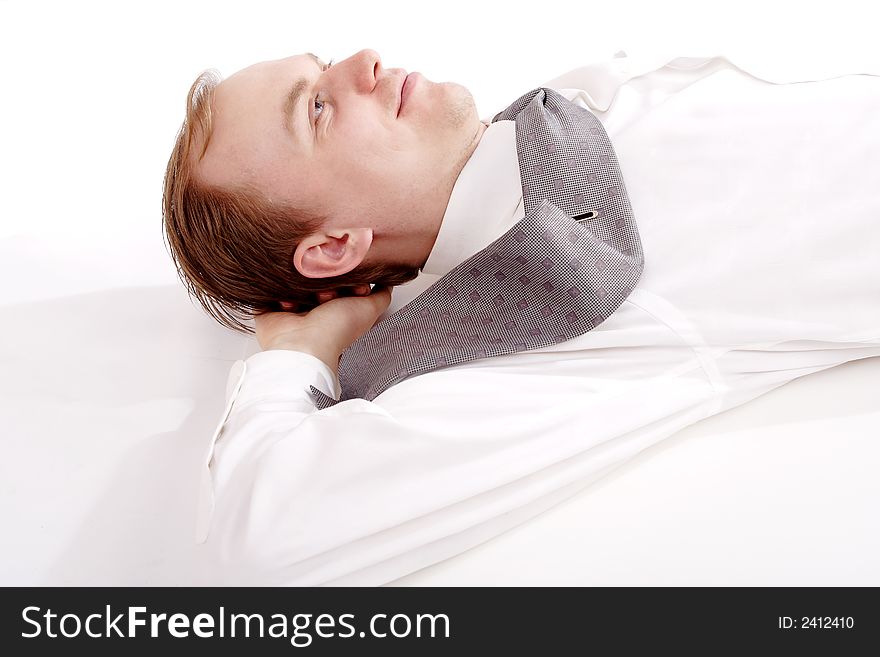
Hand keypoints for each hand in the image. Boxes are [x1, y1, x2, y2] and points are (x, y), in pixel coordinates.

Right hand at [254, 285, 392, 373]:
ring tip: (308, 299)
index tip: (351, 286)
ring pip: (295, 283)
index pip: (340, 281)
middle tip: (327, 294)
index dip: (348, 280)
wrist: (302, 347)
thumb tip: (388, 280)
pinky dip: (280, 293)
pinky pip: (271, 291)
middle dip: (325, 282)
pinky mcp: (270, 311)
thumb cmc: (336, 331)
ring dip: (302, 287)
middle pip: (317, 280)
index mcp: (337, 310)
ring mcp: (292, 312)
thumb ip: (381, 295)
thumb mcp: (369, 309)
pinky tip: (289, 303)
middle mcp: (315, 311)